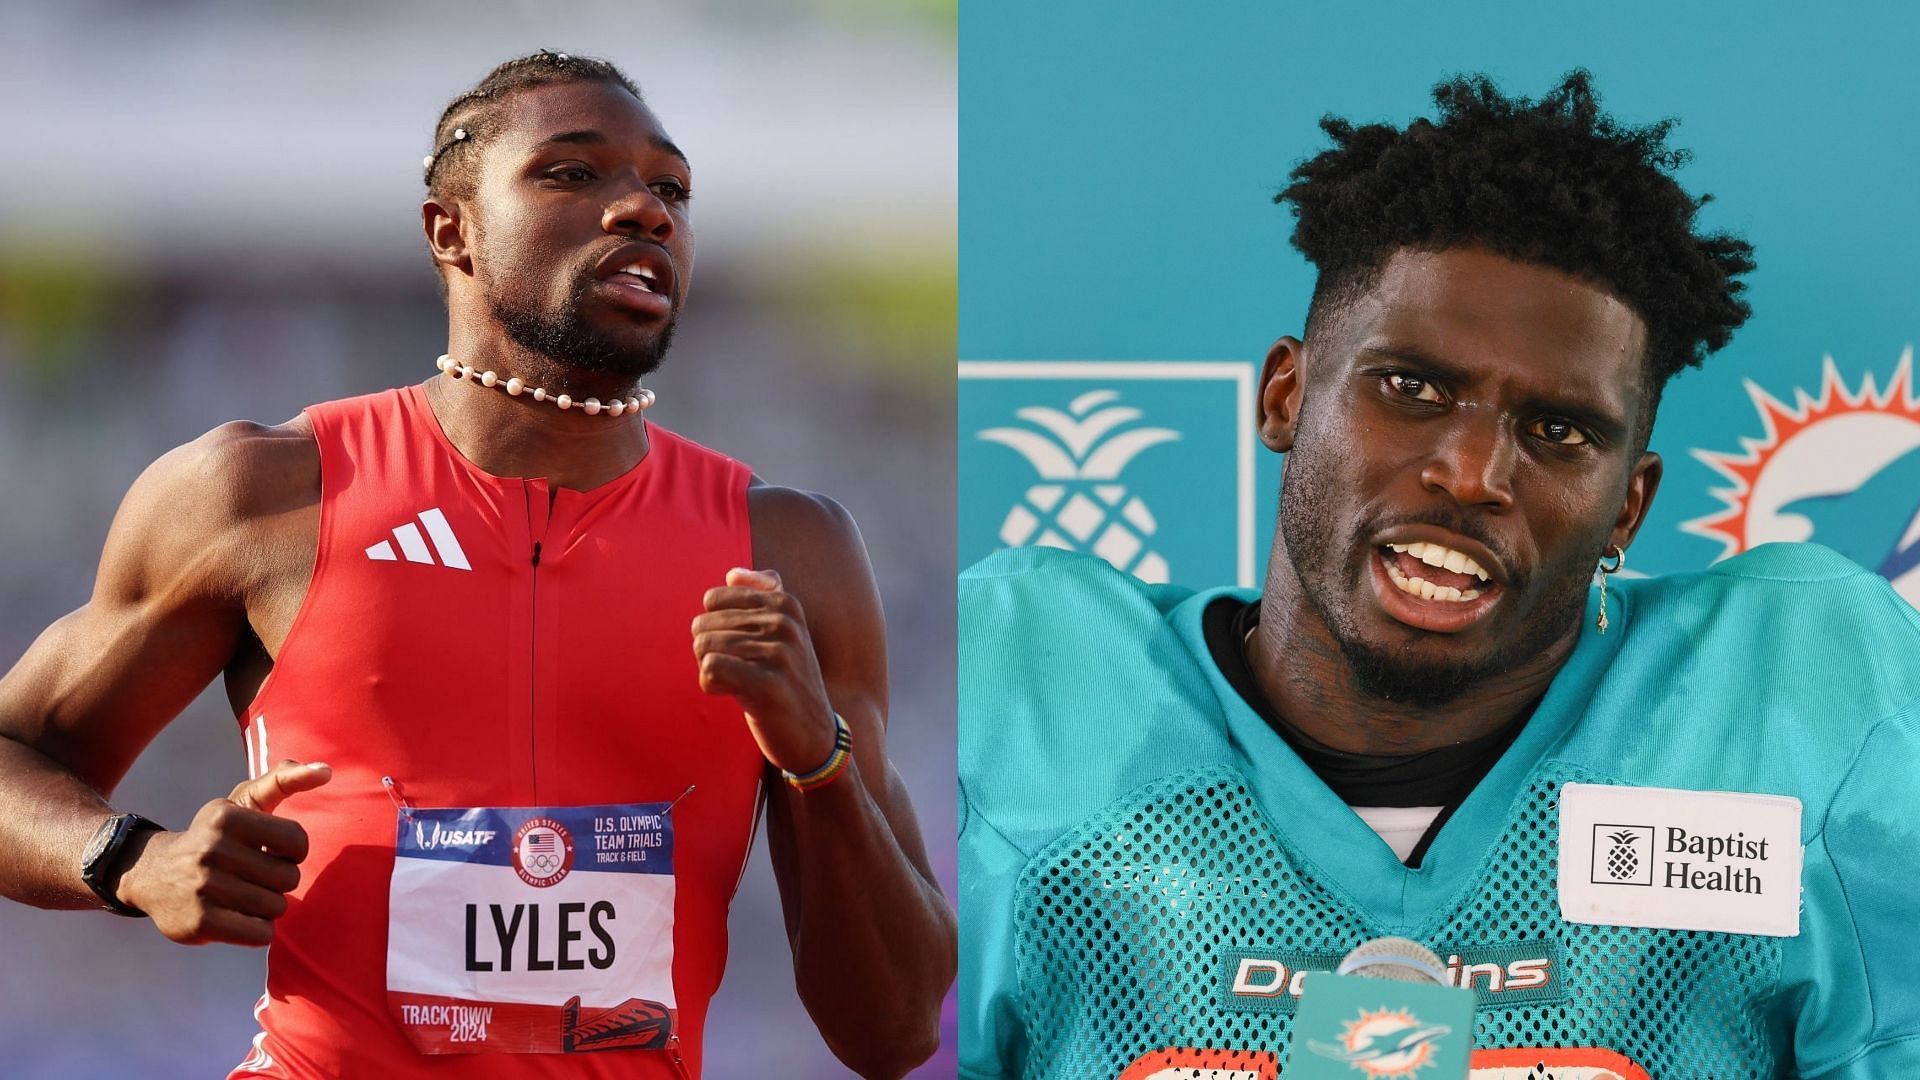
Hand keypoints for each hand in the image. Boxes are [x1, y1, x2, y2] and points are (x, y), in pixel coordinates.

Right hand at [118, 759, 330, 945]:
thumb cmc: (214, 836)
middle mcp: (212, 849)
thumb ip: (283, 780)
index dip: (292, 852)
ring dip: (266, 907)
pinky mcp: (200, 922)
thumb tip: (326, 771)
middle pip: (289, 878)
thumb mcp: (242, 802)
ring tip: (240, 896)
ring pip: (276, 907)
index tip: (271, 851)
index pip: (298, 840)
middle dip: (278, 882)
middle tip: (252, 877)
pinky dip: (258, 930)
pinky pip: (261, 934)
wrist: (151, 873)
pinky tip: (237, 917)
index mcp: (227, 817)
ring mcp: (204, 887)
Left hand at [693, 568, 837, 773]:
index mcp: (785, 603)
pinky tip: (732, 694)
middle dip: (709, 652)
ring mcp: (778, 653)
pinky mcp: (767, 684)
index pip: (713, 600)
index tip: (737, 649)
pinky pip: (710, 668)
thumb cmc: (789, 681)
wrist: (815, 734)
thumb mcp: (785, 633)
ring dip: (710, 671)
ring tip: (737, 684)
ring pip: (703, 647)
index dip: (715, 627)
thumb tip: (733, 573)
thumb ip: (763, 596)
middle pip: (704, 625)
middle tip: (736, 672)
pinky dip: (710, 685)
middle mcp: (784, 622)